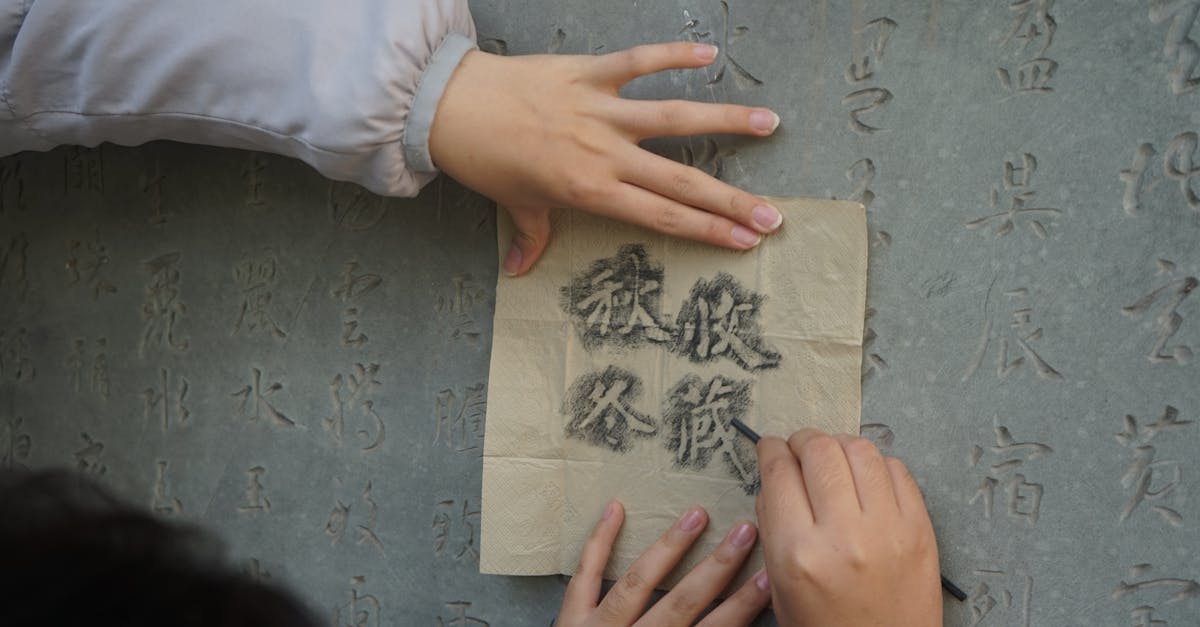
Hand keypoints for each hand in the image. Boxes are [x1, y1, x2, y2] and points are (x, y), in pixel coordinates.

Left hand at [428, 42, 782, 275]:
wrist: (451, 107)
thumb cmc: (484, 160)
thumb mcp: (513, 204)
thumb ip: (530, 237)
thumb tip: (520, 273)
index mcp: (590, 191)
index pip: (662, 216)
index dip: (708, 230)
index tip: (747, 240)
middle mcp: (604, 153)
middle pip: (681, 180)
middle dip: (731, 200)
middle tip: (774, 215)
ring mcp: (600, 111)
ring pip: (674, 117)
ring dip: (725, 120)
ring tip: (768, 123)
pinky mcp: (588, 73)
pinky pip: (637, 61)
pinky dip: (672, 54)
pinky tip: (710, 54)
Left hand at [556, 501, 770, 625]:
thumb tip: (729, 625)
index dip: (742, 607)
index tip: (769, 579)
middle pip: (681, 604)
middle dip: (716, 568)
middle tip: (744, 532)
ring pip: (636, 584)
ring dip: (669, 548)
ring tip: (696, 515)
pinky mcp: (570, 622)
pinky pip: (583, 576)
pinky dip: (598, 542)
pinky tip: (616, 509)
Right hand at [755, 430, 941, 626]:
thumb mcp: (780, 587)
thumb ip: (774, 528)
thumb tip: (776, 480)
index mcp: (799, 553)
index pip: (778, 473)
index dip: (771, 450)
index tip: (771, 448)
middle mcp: (843, 536)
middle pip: (819, 450)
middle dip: (803, 440)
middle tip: (799, 448)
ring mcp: (887, 529)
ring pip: (860, 450)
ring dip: (840, 445)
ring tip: (833, 458)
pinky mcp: (919, 529)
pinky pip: (898, 470)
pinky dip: (877, 464)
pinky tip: (866, 478)